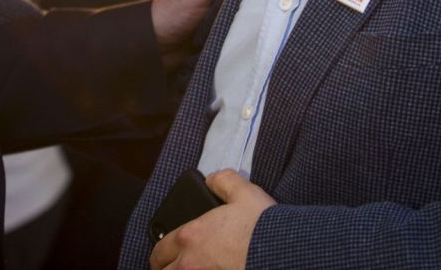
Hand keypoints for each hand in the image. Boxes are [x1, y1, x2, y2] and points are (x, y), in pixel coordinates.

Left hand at [149, 169, 275, 268]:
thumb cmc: (262, 227)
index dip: (159, 253)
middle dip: (165, 269)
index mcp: (190, 237)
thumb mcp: (243, 192)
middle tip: (171, 267)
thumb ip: (222, 181)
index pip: (159, 250)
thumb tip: (212, 180)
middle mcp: (190, 264)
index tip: (163, 256)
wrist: (282, 253)